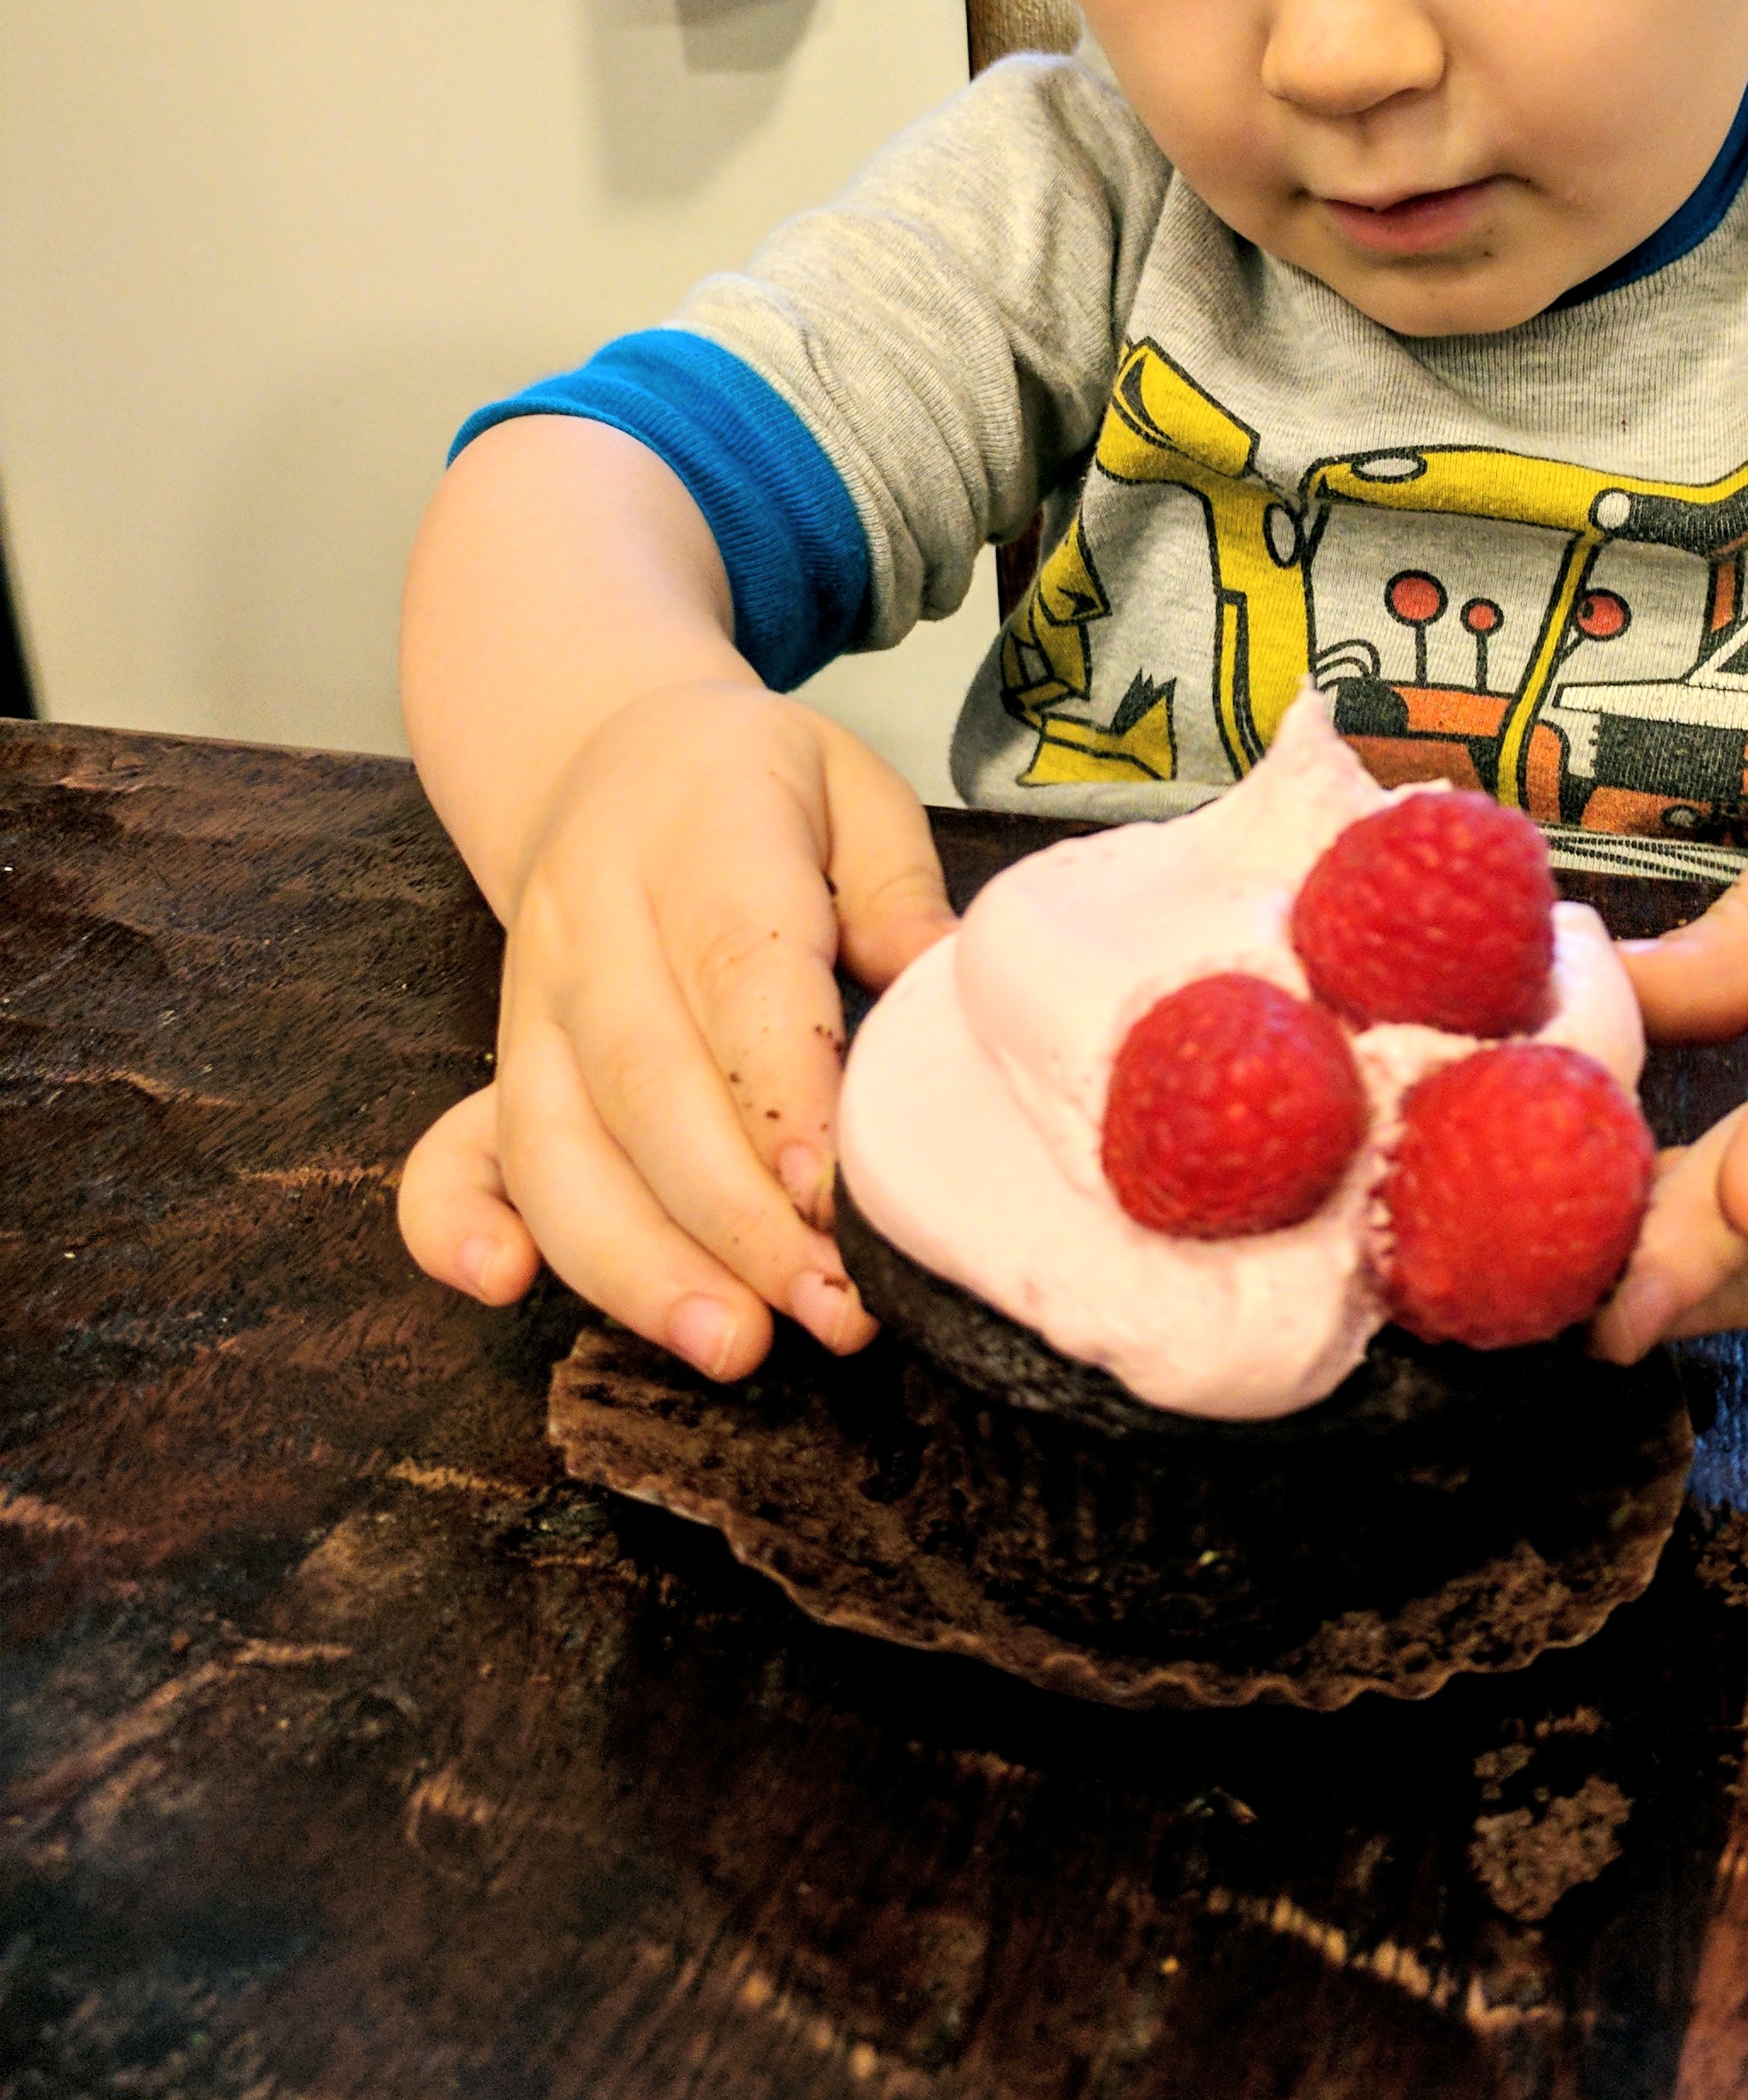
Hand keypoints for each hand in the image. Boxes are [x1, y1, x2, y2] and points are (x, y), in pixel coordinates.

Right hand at [398, 677, 955, 1376]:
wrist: (613, 754)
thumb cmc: (758, 788)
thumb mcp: (850, 783)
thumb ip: (897, 883)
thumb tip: (943, 982)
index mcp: (700, 837)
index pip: (738, 976)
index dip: (782, 1093)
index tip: (838, 1193)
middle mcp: (595, 926)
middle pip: (648, 1087)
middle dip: (737, 1219)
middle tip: (831, 1308)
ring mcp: (530, 1001)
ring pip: (557, 1145)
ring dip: (636, 1261)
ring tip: (731, 1345)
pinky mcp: (496, 1059)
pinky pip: (452, 1152)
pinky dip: (454, 1226)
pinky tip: (501, 1288)